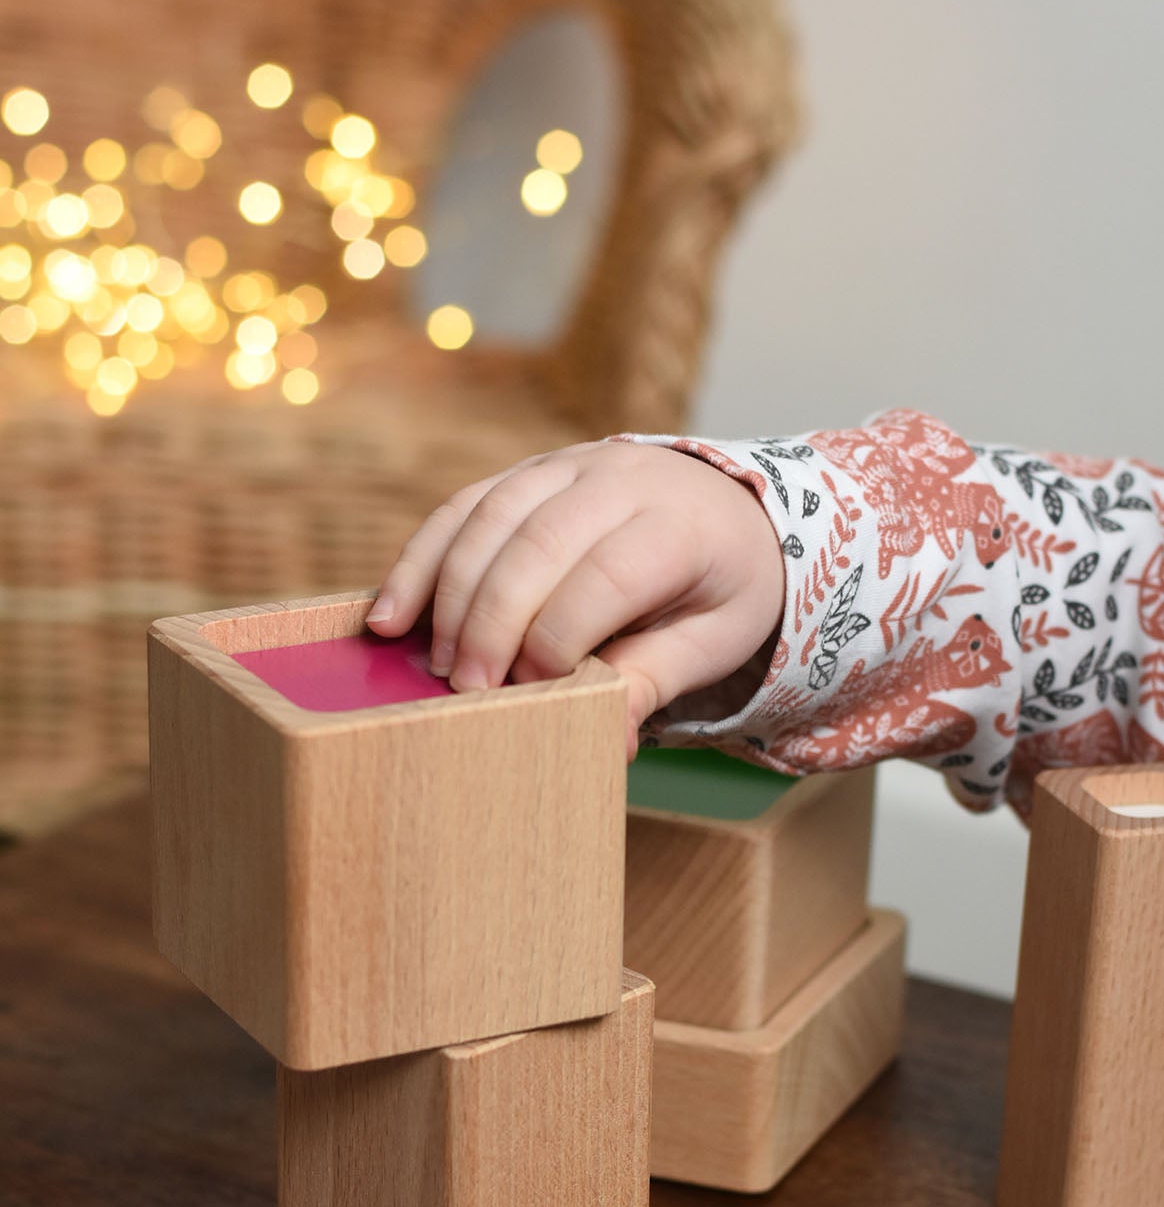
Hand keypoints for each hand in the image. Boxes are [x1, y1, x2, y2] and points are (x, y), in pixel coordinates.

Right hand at [367, 441, 783, 755]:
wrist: (729, 509)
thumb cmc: (720, 585)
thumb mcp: (713, 638)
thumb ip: (656, 679)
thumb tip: (610, 740)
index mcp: (677, 524)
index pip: (604, 575)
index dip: (559, 637)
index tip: (534, 691)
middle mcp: (619, 478)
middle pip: (538, 543)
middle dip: (493, 621)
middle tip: (469, 689)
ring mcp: (567, 466)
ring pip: (490, 517)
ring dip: (449, 592)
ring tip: (434, 661)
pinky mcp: (526, 473)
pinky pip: (462, 507)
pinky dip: (421, 559)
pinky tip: (391, 612)